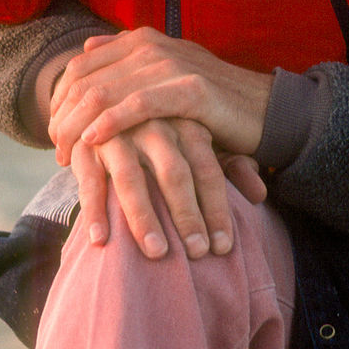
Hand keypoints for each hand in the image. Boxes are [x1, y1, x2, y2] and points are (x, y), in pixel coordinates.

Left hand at [49, 27, 270, 163]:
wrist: (264, 109)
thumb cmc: (208, 101)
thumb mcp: (164, 73)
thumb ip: (126, 58)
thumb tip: (88, 45)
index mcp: (142, 39)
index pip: (80, 66)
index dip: (59, 99)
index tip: (52, 132)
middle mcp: (152, 46)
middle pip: (86, 79)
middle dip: (62, 117)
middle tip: (56, 151)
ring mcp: (171, 64)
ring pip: (105, 92)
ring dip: (78, 125)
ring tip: (67, 153)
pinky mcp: (190, 89)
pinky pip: (138, 105)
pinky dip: (110, 123)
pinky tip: (93, 141)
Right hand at [71, 118, 267, 258]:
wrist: (112, 96)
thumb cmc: (166, 130)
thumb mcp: (201, 139)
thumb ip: (232, 165)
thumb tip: (261, 194)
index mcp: (187, 124)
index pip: (208, 169)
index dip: (217, 208)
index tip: (224, 247)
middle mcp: (155, 126)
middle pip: (174, 174)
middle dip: (187, 215)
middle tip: (199, 253)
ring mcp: (119, 134)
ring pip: (131, 178)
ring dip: (144, 217)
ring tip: (157, 253)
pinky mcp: (87, 144)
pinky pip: (90, 180)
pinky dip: (94, 210)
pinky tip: (100, 240)